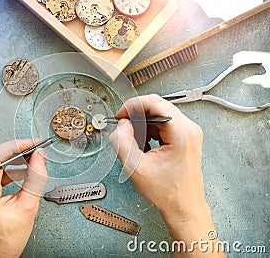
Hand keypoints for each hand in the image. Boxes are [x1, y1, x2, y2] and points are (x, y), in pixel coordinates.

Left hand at [0, 139, 47, 257]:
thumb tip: (38, 158)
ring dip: (11, 160)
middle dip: (16, 151)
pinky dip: (5, 170)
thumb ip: (35, 179)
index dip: (16, 145)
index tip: (31, 144)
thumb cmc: (4, 240)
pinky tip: (19, 172)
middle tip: (34, 152)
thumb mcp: (27, 208)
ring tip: (30, 163)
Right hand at [109, 95, 224, 256]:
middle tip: (124, 129)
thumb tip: (121, 125)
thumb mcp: (136, 167)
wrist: (184, 206)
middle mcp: (189, 129)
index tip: (121, 115)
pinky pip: (164, 124)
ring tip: (136, 143)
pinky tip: (145, 146)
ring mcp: (189, 133)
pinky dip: (150, 131)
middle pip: (157, 107)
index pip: (155, 102)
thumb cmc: (167, 192)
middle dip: (136, 116)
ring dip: (143, 125)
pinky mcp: (186, 137)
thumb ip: (123, 142)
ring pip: (160, 115)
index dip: (133, 105)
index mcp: (181, 133)